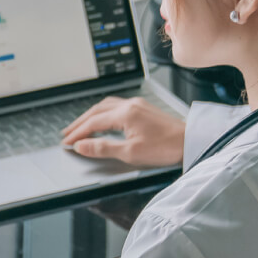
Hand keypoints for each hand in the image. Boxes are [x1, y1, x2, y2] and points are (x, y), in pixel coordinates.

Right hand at [60, 96, 184, 166]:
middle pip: (96, 111)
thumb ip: (102, 148)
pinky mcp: (144, 108)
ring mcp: (137, 105)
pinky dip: (103, 113)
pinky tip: (103, 119)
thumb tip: (81, 145)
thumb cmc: (165, 148)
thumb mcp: (130, 152)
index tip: (68, 142)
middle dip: (80, 122)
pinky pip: (116, 106)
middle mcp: (130, 105)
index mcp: (125, 114)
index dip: (78, 133)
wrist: (190, 141)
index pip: (93, 123)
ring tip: (81, 126)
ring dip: (91, 116)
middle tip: (67, 133)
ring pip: (106, 106)